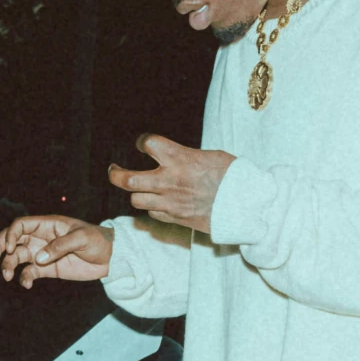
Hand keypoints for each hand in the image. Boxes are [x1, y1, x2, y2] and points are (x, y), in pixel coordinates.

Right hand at [0, 215, 111, 286]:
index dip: (11, 234)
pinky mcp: (47, 269)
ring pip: (17, 257)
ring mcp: (42, 254)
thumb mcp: (81, 238)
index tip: (11, 248)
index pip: (21, 225)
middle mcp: (41, 238)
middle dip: (0, 248)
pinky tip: (26, 284)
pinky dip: (24, 278)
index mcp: (47, 225)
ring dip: (9, 266)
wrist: (111, 258)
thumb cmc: (98, 240)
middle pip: (13, 239)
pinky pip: (29, 273)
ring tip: (8, 276)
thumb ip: (59, 246)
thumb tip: (38, 258)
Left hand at [108, 134, 234, 234]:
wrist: (246, 206)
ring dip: (135, 193)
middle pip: (127, 180)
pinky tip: (157, 202)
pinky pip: (152, 213)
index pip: (148, 144)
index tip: (143, 144)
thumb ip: (186, 156)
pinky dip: (152, 208)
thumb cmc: (233, 177)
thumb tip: (174, 155)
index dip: (142, 142)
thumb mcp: (211, 156)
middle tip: (114, 169)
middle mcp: (170, 181)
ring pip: (135, 200)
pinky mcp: (175, 218)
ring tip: (137, 188)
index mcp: (180, 159)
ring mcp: (170, 202)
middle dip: (115, 174)